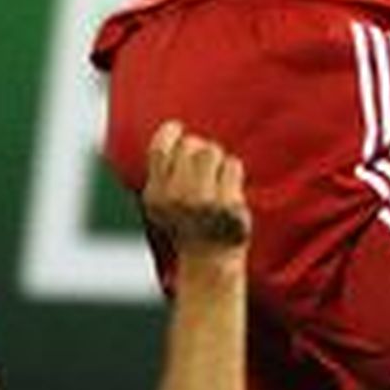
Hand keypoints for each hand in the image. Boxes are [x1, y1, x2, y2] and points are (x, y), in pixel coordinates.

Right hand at [142, 122, 250, 259]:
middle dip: (200, 150)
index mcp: (156, 195)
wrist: (209, 260)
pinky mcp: (229, 205)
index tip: (178, 128)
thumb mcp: (162, 204)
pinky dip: (233, 172)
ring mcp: (204, 201)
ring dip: (217, 159)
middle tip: (205, 168)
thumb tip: (172, 131)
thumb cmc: (186, 226)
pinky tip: (229, 189)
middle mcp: (178, 197)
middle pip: (192, 145)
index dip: (170, 132)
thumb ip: (162, 173)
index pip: (160, 150)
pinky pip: (233, 165)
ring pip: (212, 151)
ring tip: (216, 178)